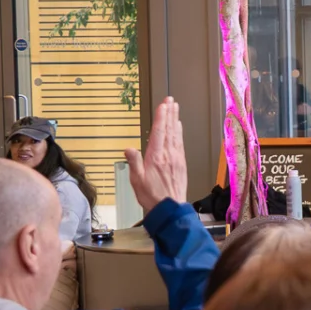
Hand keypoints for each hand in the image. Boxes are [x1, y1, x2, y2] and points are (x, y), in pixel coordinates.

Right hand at [124, 97, 186, 211]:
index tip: (163, 105)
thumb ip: (134, 162)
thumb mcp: (136, 180)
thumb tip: (129, 149)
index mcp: (156, 157)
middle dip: (170, 114)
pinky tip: (178, 129)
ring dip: (175, 120)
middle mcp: (169, 155)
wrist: (170, 208)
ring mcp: (177, 159)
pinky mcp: (181, 164)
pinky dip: (179, 134)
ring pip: (176, 135)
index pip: (159, 132)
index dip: (161, 117)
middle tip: (171, 101)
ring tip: (175, 109)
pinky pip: (180, 144)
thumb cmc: (152, 196)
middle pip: (170, 130)